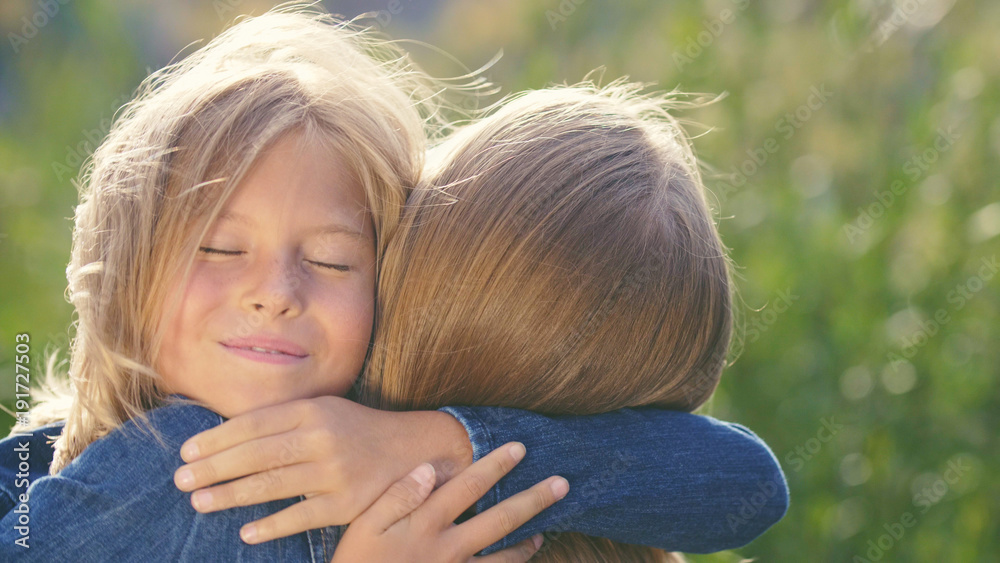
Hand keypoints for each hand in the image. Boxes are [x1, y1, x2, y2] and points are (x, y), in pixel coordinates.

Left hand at [171, 396, 474, 543]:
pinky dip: (271, 526)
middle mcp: (322, 437)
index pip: (253, 423)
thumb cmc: (358, 430)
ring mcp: (335, 471)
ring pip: (272, 485)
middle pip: (256, 454)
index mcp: (313, 409)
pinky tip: (246, 533)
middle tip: (181, 480)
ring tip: (200, 503)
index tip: (187, 452)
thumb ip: (284, 418)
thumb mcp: (325, 410)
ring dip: (230, 495)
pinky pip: (300, 517)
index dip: (216, 438)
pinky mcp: (347, 504)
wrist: (416, 450)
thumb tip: (228, 434)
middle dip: (213, 468)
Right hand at [331, 442, 568, 562]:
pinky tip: (521, 562)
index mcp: (427, 523)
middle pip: (501, 519)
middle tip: (562, 483)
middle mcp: (449, 548)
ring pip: (505, 557)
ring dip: (528, 541)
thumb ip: (397, 495)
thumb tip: (431, 468)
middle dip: (534, 499)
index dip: (496, 465)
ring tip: (545, 529)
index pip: (469, 486)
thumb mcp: (364, 526)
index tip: (520, 449)